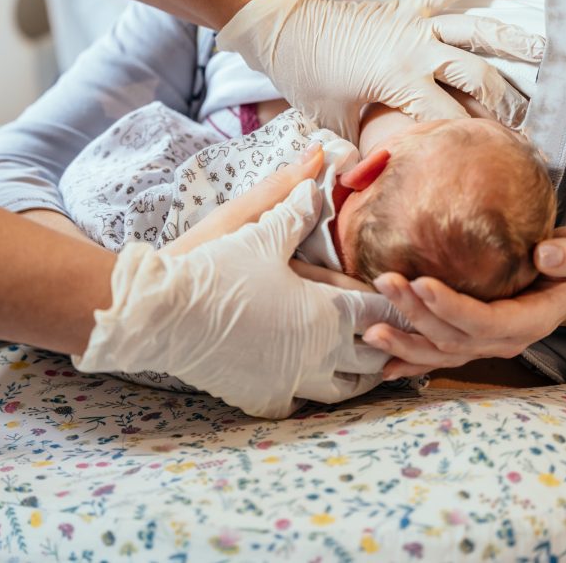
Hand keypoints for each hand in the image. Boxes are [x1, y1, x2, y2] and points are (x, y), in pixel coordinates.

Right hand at [76, 156, 403, 417]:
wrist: (159, 313)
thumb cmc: (213, 265)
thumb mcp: (258, 228)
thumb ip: (294, 201)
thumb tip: (318, 161)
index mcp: (326, 311)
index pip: (379, 310)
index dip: (395, 302)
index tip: (405, 296)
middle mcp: (318, 353)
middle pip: (373, 357)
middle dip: (386, 342)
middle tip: (394, 331)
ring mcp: (291, 381)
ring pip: (343, 390)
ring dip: (357, 375)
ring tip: (360, 362)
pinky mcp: (261, 398)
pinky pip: (300, 404)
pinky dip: (310, 392)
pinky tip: (308, 382)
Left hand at [216, 0, 543, 140]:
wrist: (285, 29)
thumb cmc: (307, 78)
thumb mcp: (334, 122)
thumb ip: (361, 150)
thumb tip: (376, 184)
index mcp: (401, 81)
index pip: (450, 118)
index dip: (474, 141)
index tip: (498, 158)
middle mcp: (418, 49)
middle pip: (477, 77)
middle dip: (503, 101)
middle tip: (522, 121)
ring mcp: (416, 23)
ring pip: (475, 30)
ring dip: (510, 41)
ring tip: (543, 51)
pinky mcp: (407, 5)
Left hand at [363, 227, 565, 378]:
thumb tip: (545, 255)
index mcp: (531, 320)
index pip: (485, 320)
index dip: (452, 307)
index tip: (421, 282)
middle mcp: (505, 341)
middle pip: (454, 337)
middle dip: (416, 313)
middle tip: (385, 282)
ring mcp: (485, 348)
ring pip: (441, 353)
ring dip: (405, 342)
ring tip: (372, 329)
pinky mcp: (470, 345)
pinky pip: (437, 359)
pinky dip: (409, 362)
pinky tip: (382, 364)